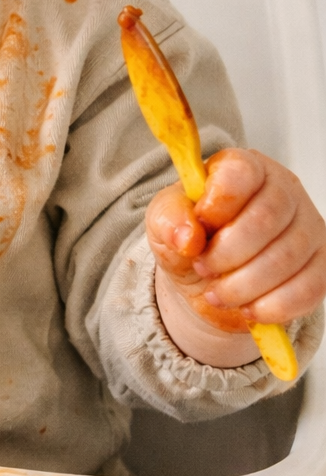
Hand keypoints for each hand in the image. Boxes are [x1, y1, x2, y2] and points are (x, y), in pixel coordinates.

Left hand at [146, 148, 325, 366]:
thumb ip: (168, 219)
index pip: (240, 173)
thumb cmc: (192, 236)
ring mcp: (308, 226)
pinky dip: (272, 307)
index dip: (216, 207)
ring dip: (243, 286)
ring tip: (217, 293)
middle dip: (226, 255)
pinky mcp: (321, 264)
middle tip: (203, 268)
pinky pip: (307, 288)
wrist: (209, 278)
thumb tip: (187, 237)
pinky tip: (248, 308)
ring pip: (286, 258)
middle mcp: (284, 189)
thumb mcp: (165, 222)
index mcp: (243, 167)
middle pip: (266, 219)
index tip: (197, 232)